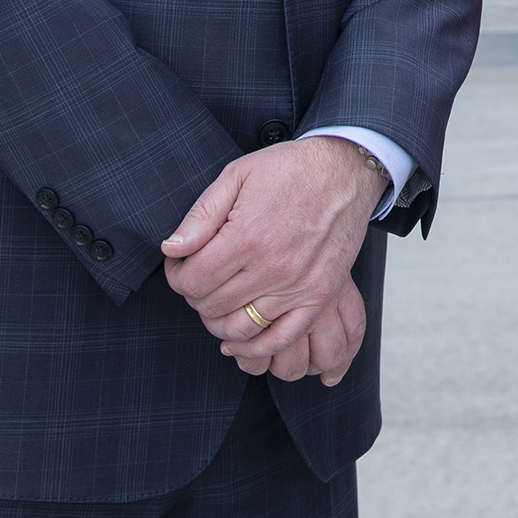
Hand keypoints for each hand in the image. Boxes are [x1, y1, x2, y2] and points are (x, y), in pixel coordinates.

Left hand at [162, 138, 381, 382]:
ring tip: (218, 300)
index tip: (180, 264)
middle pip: (212, 306)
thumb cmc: (289, 169)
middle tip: (199, 278)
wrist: (345, 170)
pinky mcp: (319, 296)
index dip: (177, 275)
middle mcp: (272, 267)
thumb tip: (172, 249)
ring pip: (240, 329)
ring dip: (219, 320)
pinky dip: (255, 347)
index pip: (192, 281)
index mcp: (247, 236)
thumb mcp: (237, 176)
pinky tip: (241, 337)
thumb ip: (201, 215)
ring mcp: (298, 286)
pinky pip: (281, 339)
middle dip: (195, 295)